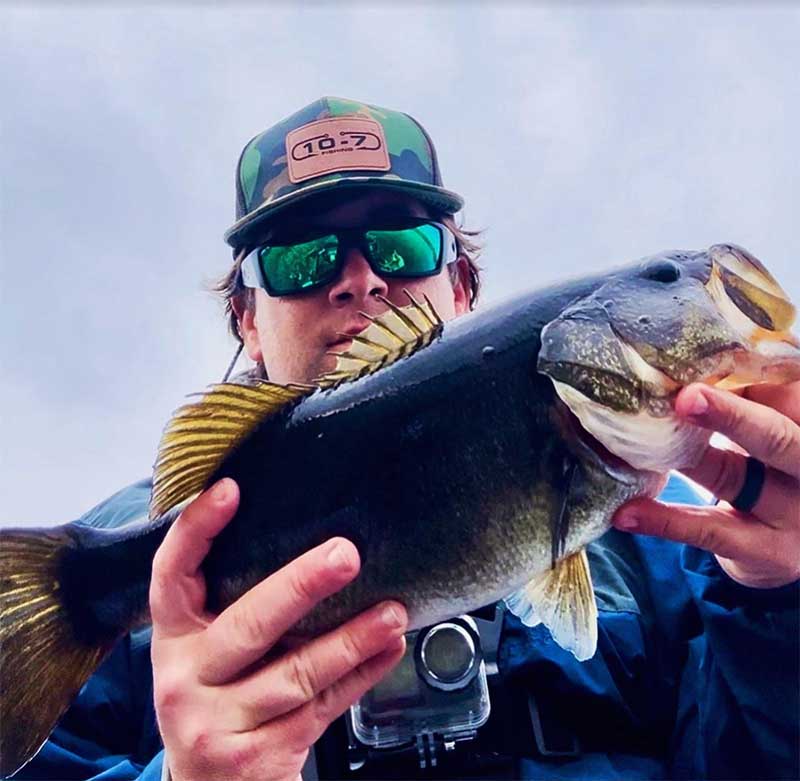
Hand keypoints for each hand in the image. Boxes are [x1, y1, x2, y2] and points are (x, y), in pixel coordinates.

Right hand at [149, 478, 407, 780]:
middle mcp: (188, 679)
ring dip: (352, 640)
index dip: (196, 531)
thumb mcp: (207, 654)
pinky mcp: (258, 759)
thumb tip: (308, 542)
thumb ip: (235, 608)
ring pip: (297, 674)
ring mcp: (219, 724)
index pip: (171, 576)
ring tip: (392, 613)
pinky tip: (387, 651)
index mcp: (174, 639)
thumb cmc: (216, 700)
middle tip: (346, 555)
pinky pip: (322, 709)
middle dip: (301, 586)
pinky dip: (360, 677)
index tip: (230, 491)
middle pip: (248, 625)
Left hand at [613, 381, 799, 588]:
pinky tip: (626, 513)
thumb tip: (681, 370)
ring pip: (733, 479)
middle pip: (776, 439)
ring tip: (635, 448)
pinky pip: (710, 531)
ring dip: (683, 461)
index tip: (695, 368)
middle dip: (732, 417)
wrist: (797, 539)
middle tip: (686, 398)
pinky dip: (665, 521)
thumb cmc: (774, 464)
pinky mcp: (766, 551)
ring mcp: (794, 515)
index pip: (783, 398)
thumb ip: (748, 399)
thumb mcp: (774, 427)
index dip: (740, 381)